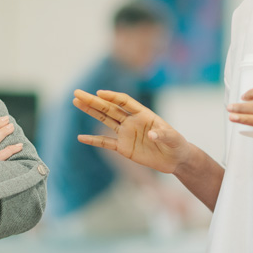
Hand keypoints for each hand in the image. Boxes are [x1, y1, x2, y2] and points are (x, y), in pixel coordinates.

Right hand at [73, 89, 189, 174]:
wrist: (175, 159)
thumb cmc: (176, 144)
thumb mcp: (172, 138)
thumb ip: (162, 135)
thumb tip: (151, 135)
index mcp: (143, 114)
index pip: (124, 102)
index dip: (112, 97)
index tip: (99, 93)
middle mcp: (131, 121)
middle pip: (109, 108)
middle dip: (93, 101)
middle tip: (77, 93)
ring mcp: (126, 134)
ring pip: (104, 120)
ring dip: (90, 112)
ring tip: (76, 102)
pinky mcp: (123, 148)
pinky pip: (106, 143)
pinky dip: (93, 141)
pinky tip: (80, 138)